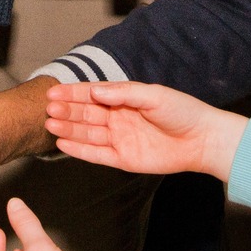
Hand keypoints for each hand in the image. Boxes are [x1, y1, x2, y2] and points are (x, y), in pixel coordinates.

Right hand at [45, 82, 247, 180]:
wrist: (202, 139)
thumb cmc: (181, 111)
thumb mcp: (152, 95)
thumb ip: (122, 93)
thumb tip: (95, 91)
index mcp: (124, 100)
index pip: (91, 95)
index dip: (71, 94)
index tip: (52, 93)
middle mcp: (118, 119)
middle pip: (85, 115)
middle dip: (66, 111)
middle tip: (48, 109)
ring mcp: (120, 139)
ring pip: (87, 134)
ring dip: (68, 129)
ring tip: (50, 124)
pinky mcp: (123, 159)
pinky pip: (97, 154)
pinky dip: (79, 150)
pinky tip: (62, 143)